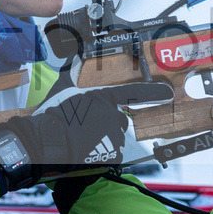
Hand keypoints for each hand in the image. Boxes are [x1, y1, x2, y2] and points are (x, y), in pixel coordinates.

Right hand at [0, 82, 172, 190]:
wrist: (44, 143)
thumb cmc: (51, 116)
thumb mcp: (60, 89)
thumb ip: (70, 72)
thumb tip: (73, 56)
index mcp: (103, 98)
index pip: (133, 93)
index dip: (153, 92)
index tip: (168, 93)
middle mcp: (112, 115)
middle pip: (119, 122)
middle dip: (106, 127)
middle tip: (84, 132)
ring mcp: (112, 135)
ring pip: (114, 140)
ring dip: (102, 143)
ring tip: (80, 144)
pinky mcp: (109, 153)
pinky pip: (111, 156)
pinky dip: (101, 157)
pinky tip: (85, 154)